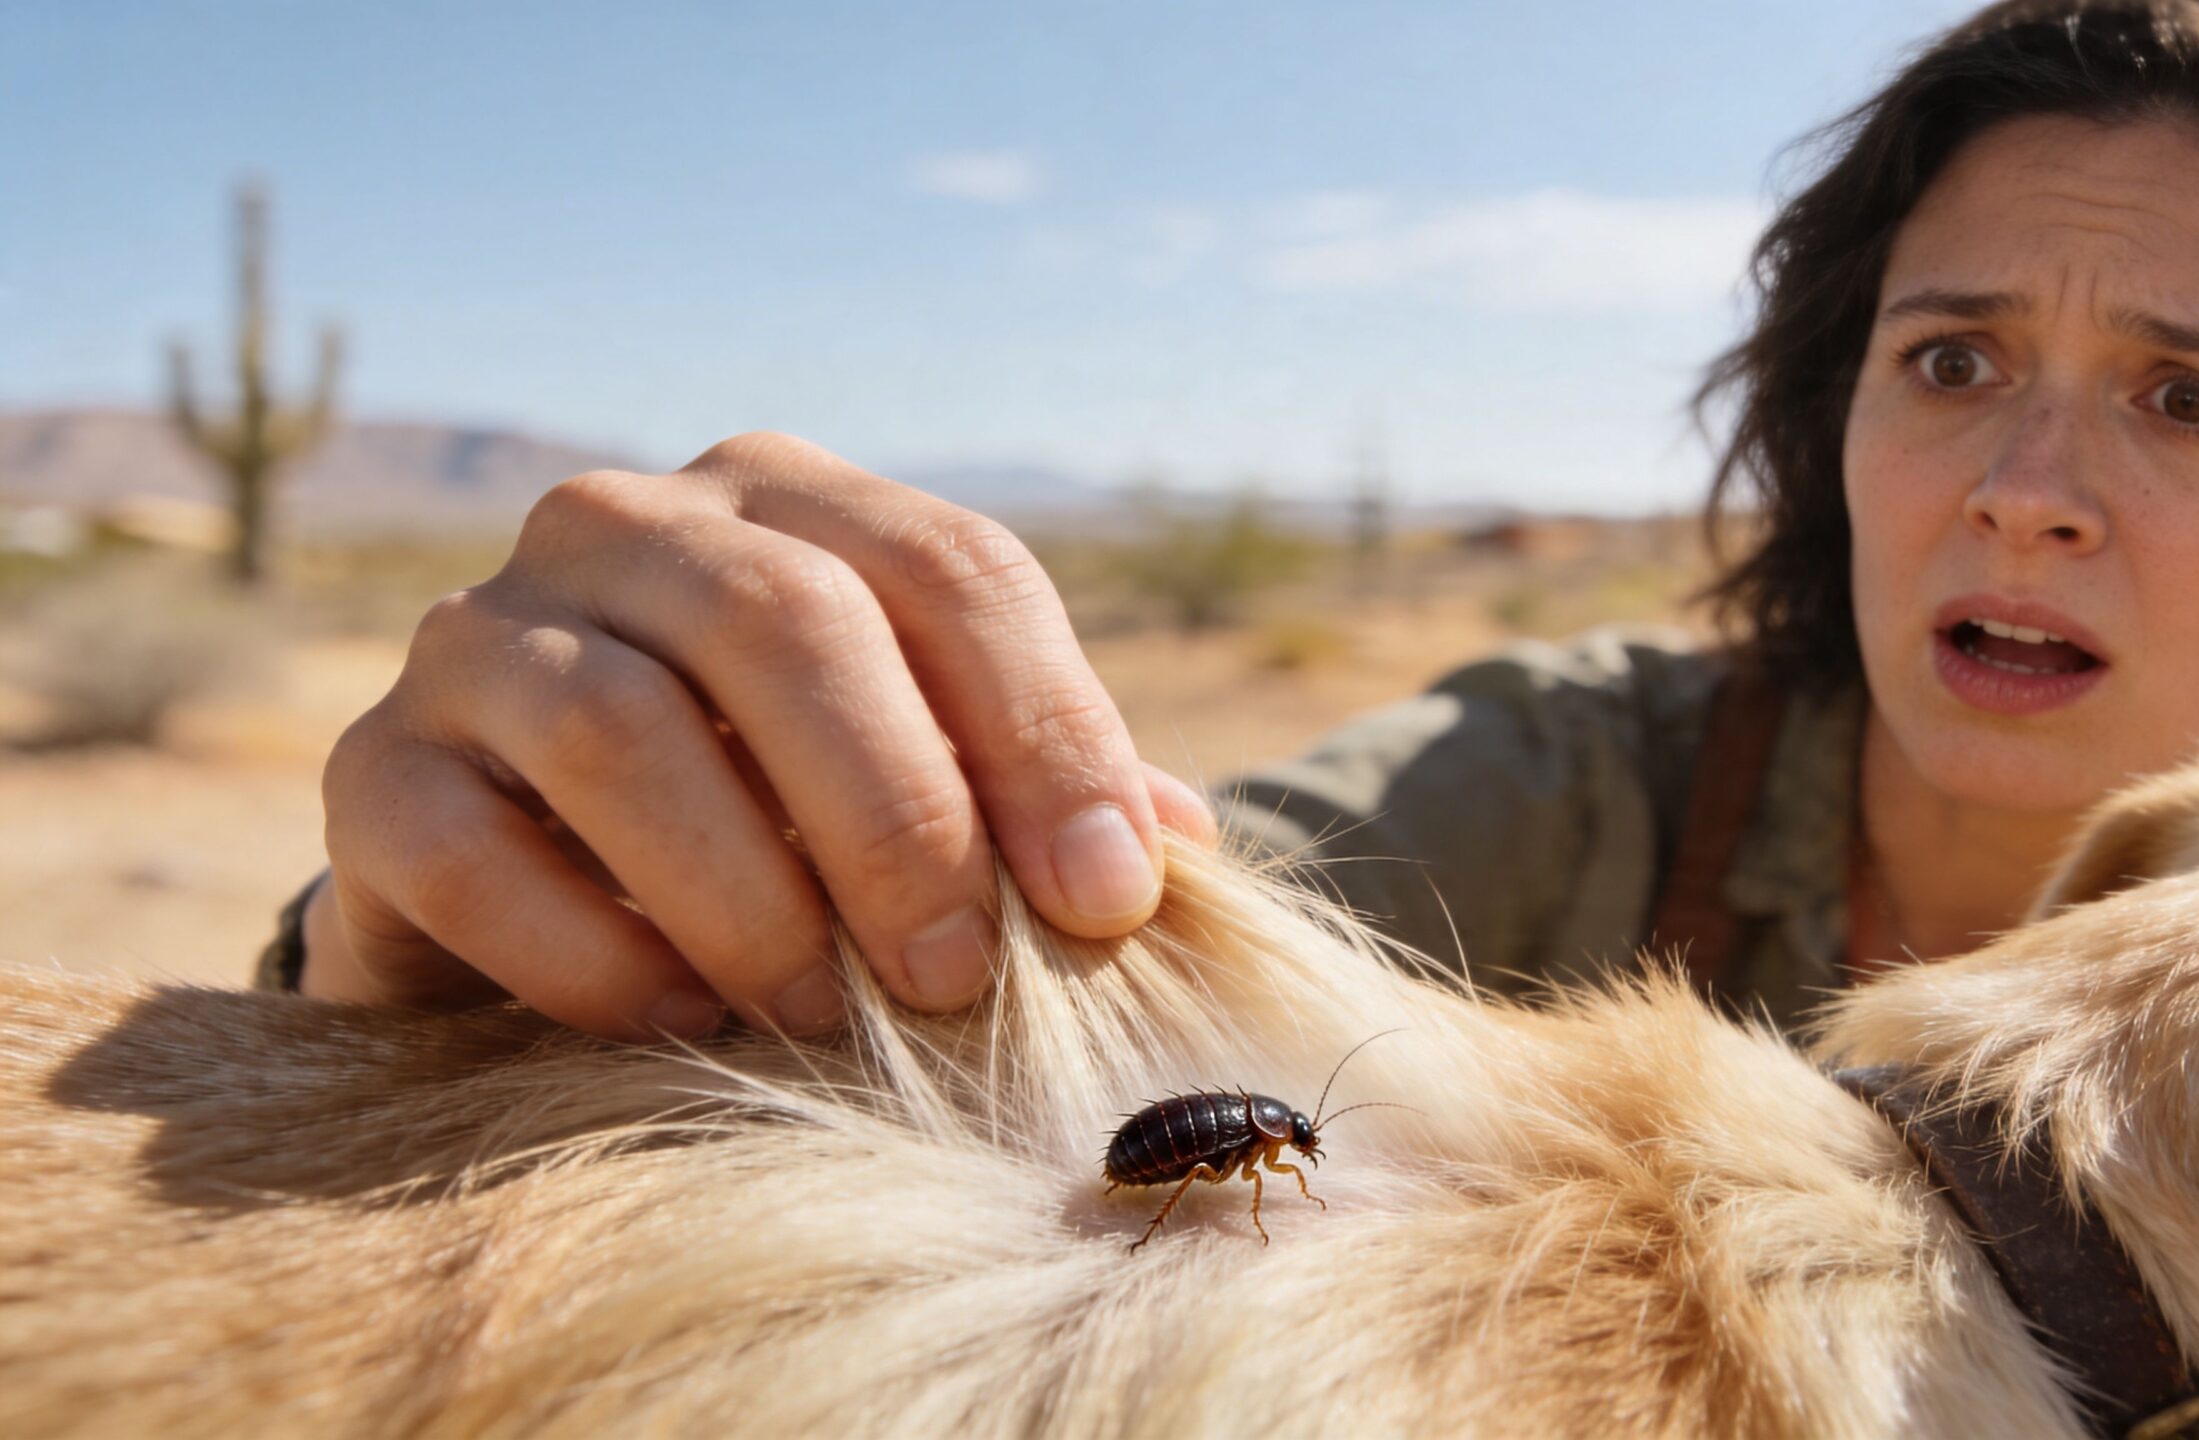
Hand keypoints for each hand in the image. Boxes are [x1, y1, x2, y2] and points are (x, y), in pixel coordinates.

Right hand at [304, 432, 1217, 1041]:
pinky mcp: (375, 768)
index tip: (1111, 904)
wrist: (536, 887)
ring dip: (748, 895)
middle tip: (956, 978)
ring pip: (618, 724)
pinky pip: (474, 850)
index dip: (1048, 736)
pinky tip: (678, 1021)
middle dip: (898, 814)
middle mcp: (628, 526)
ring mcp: (480, 634)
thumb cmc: (782, 826)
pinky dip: (593, 956)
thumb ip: (1040, 794)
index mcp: (792, 507)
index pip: (952, 570)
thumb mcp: (925, 786)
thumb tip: (1181, 850)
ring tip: (820, 1020)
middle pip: (787, 619)